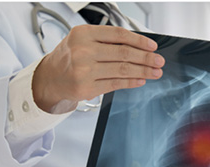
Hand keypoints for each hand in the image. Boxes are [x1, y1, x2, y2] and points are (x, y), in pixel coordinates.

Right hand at [32, 25, 164, 112]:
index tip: (153, 46)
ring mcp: (84, 70)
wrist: (50, 77)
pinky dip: (131, 82)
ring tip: (155, 72)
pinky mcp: (86, 88)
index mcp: (83, 34)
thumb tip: (140, 47)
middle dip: (146, 58)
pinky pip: (115, 84)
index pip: (119, 35)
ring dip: (143, 71)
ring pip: (122, 70)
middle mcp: (82, 51)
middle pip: (123, 53)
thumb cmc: (71, 56)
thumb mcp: (84, 40)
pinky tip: (141, 80)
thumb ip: (108, 41)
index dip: (139, 40)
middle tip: (159, 61)